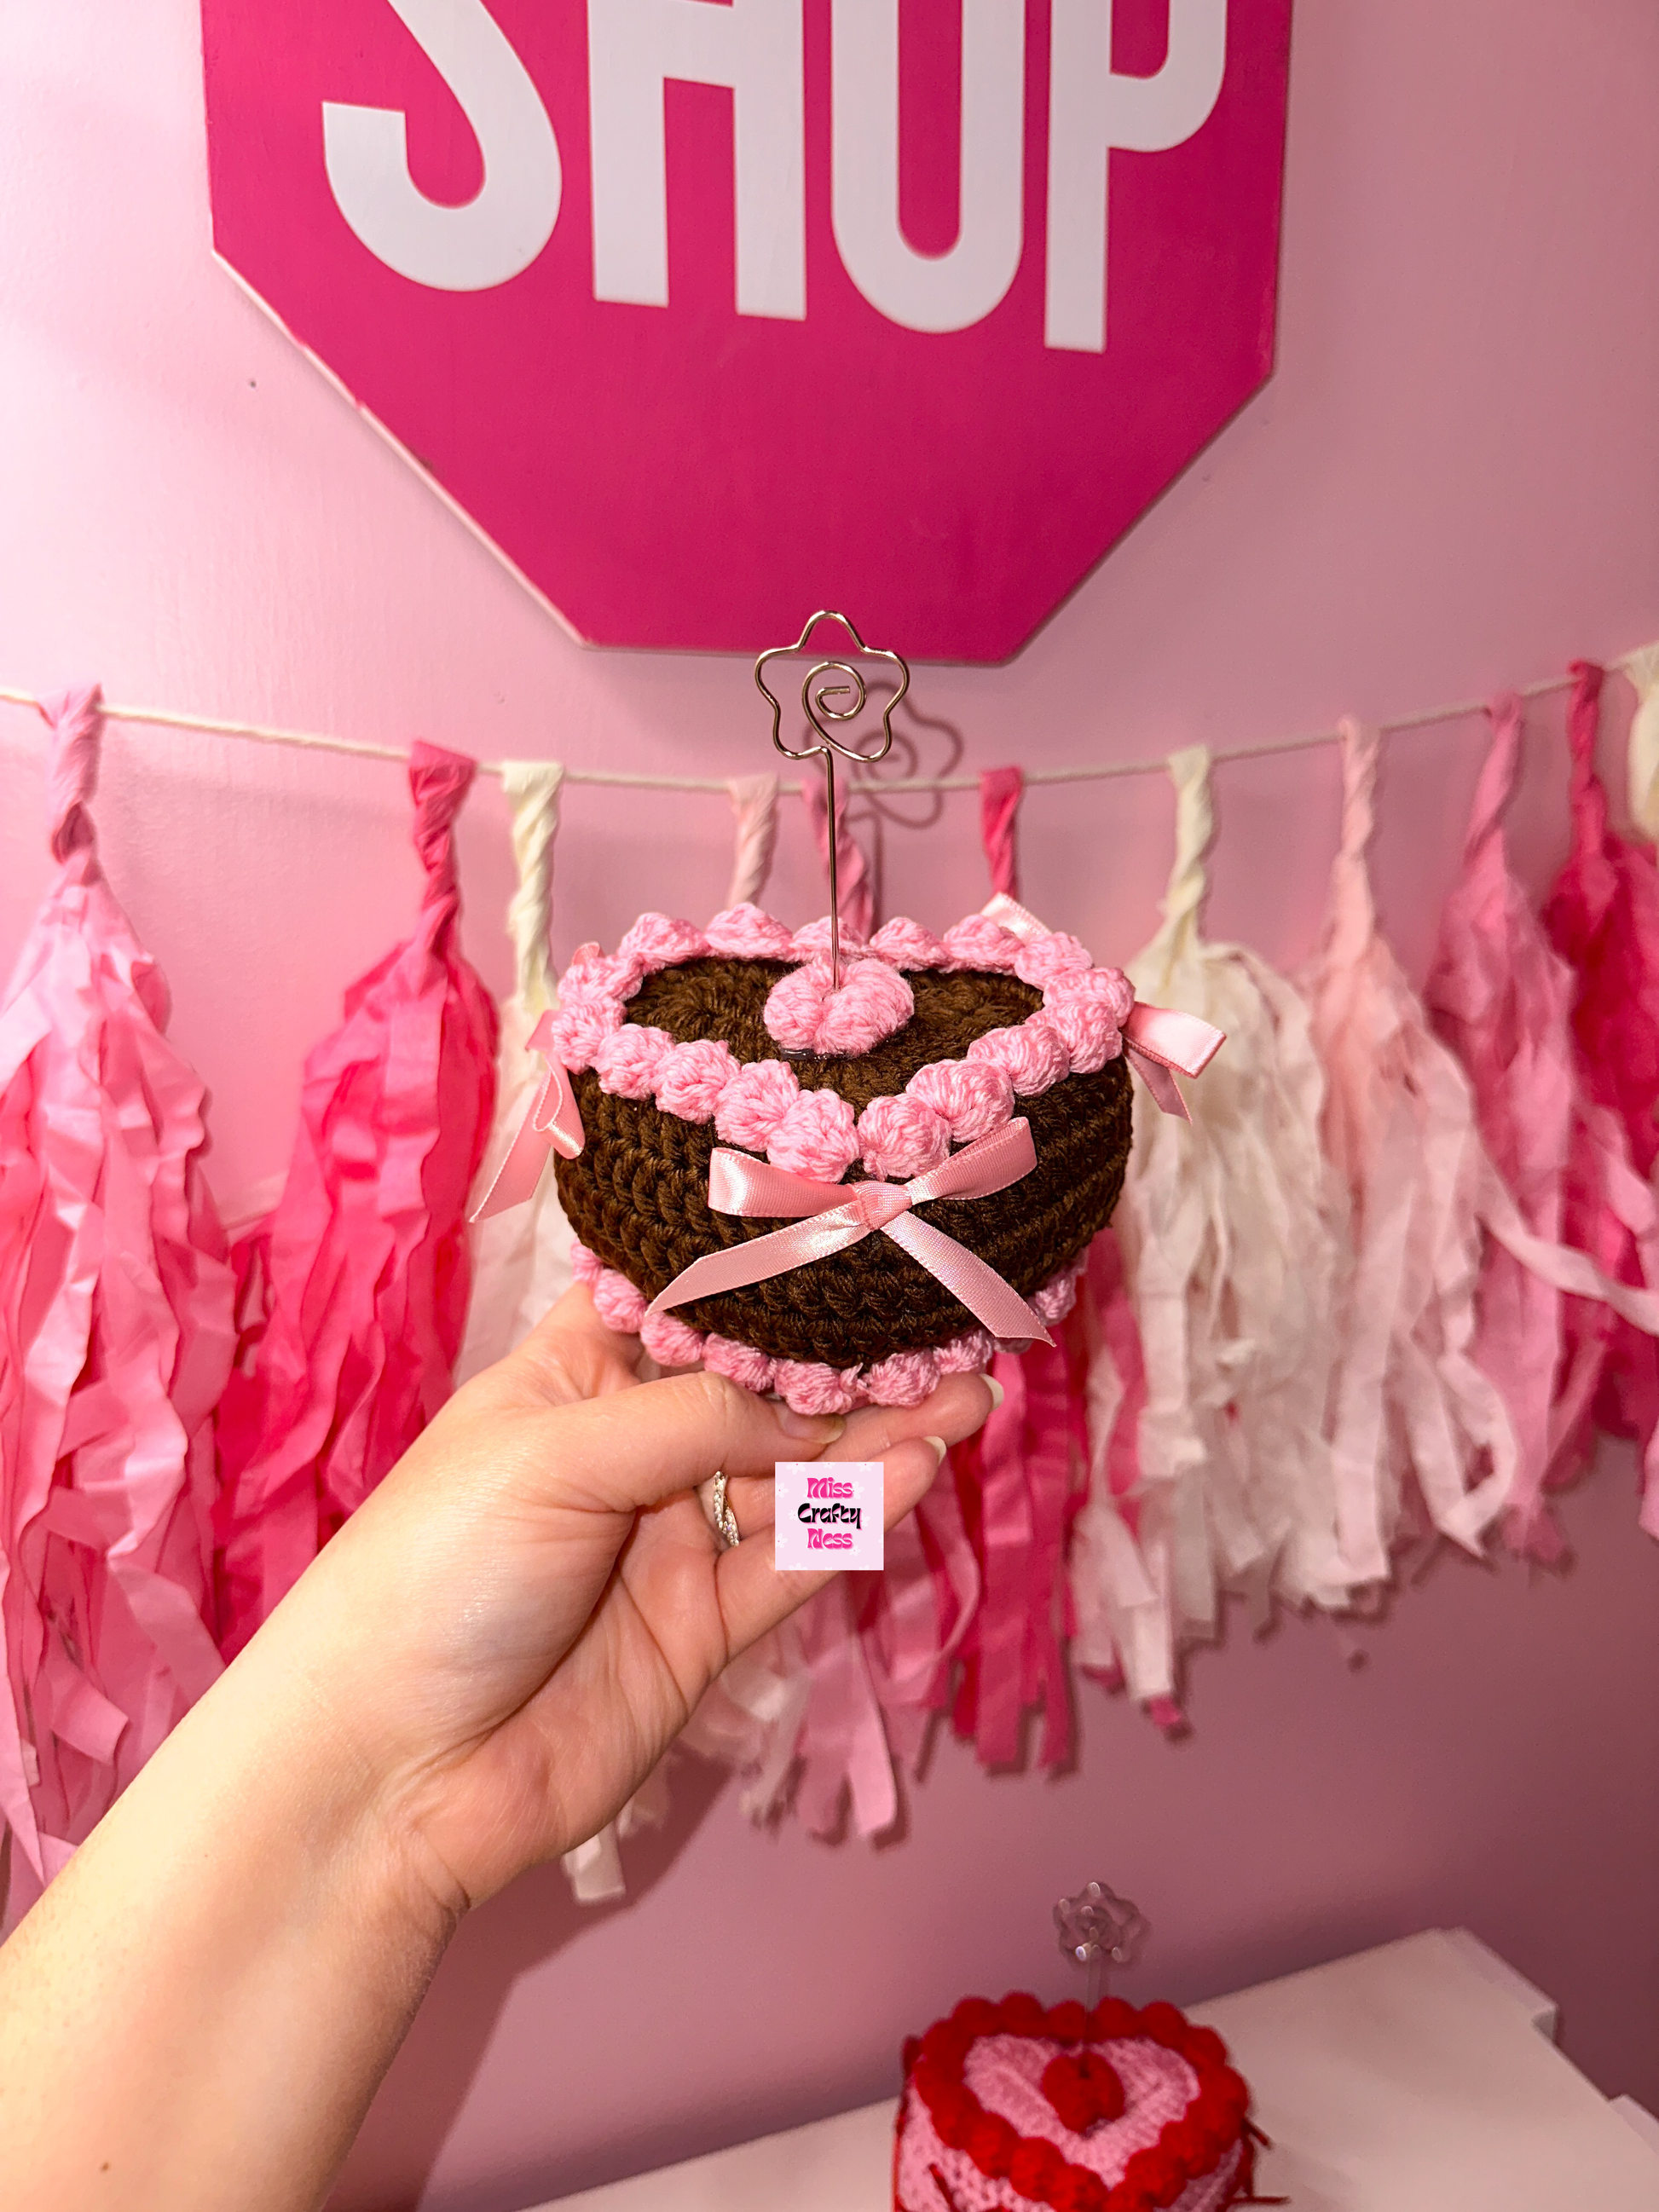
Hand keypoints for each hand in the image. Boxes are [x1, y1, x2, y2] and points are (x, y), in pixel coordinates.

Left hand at [250, 1286, 996, 1922]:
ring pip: (798, 1475)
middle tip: (953, 1325)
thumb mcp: (552, 1457)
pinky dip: (856, 1517)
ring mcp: (675, 1541)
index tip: (864, 1238)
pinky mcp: (707, 1629)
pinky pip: (795, 1559)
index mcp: (576, 1380)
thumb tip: (806, 1408)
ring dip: (881, 1437)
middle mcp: (635, 1451)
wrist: (388, 1772)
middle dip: (852, 1361)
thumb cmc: (434, 1573)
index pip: (692, 1307)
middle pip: (766, 1392)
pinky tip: (916, 1471)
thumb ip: (692, 1420)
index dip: (772, 1277)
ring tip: (968, 1393)